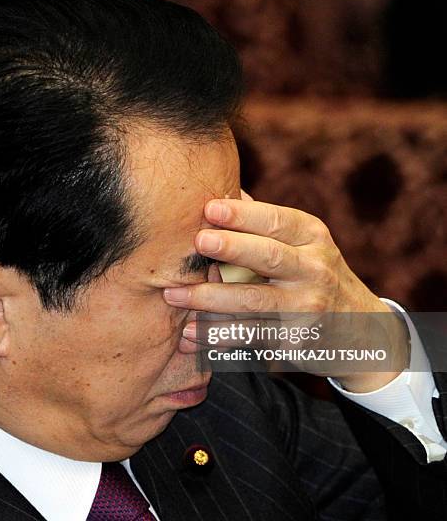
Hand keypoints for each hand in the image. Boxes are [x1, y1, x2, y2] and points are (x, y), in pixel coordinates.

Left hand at [164, 192, 409, 391]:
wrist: (359, 327)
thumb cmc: (311, 272)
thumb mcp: (302, 242)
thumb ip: (264, 222)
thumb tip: (221, 191)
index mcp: (311, 237)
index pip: (276, 220)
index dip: (243, 214)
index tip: (209, 208)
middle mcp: (314, 270)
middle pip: (269, 256)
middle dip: (232, 248)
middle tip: (198, 241)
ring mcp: (307, 308)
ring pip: (254, 302)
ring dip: (210, 299)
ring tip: (174, 296)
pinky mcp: (296, 341)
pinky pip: (250, 337)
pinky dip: (217, 337)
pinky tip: (189, 334)